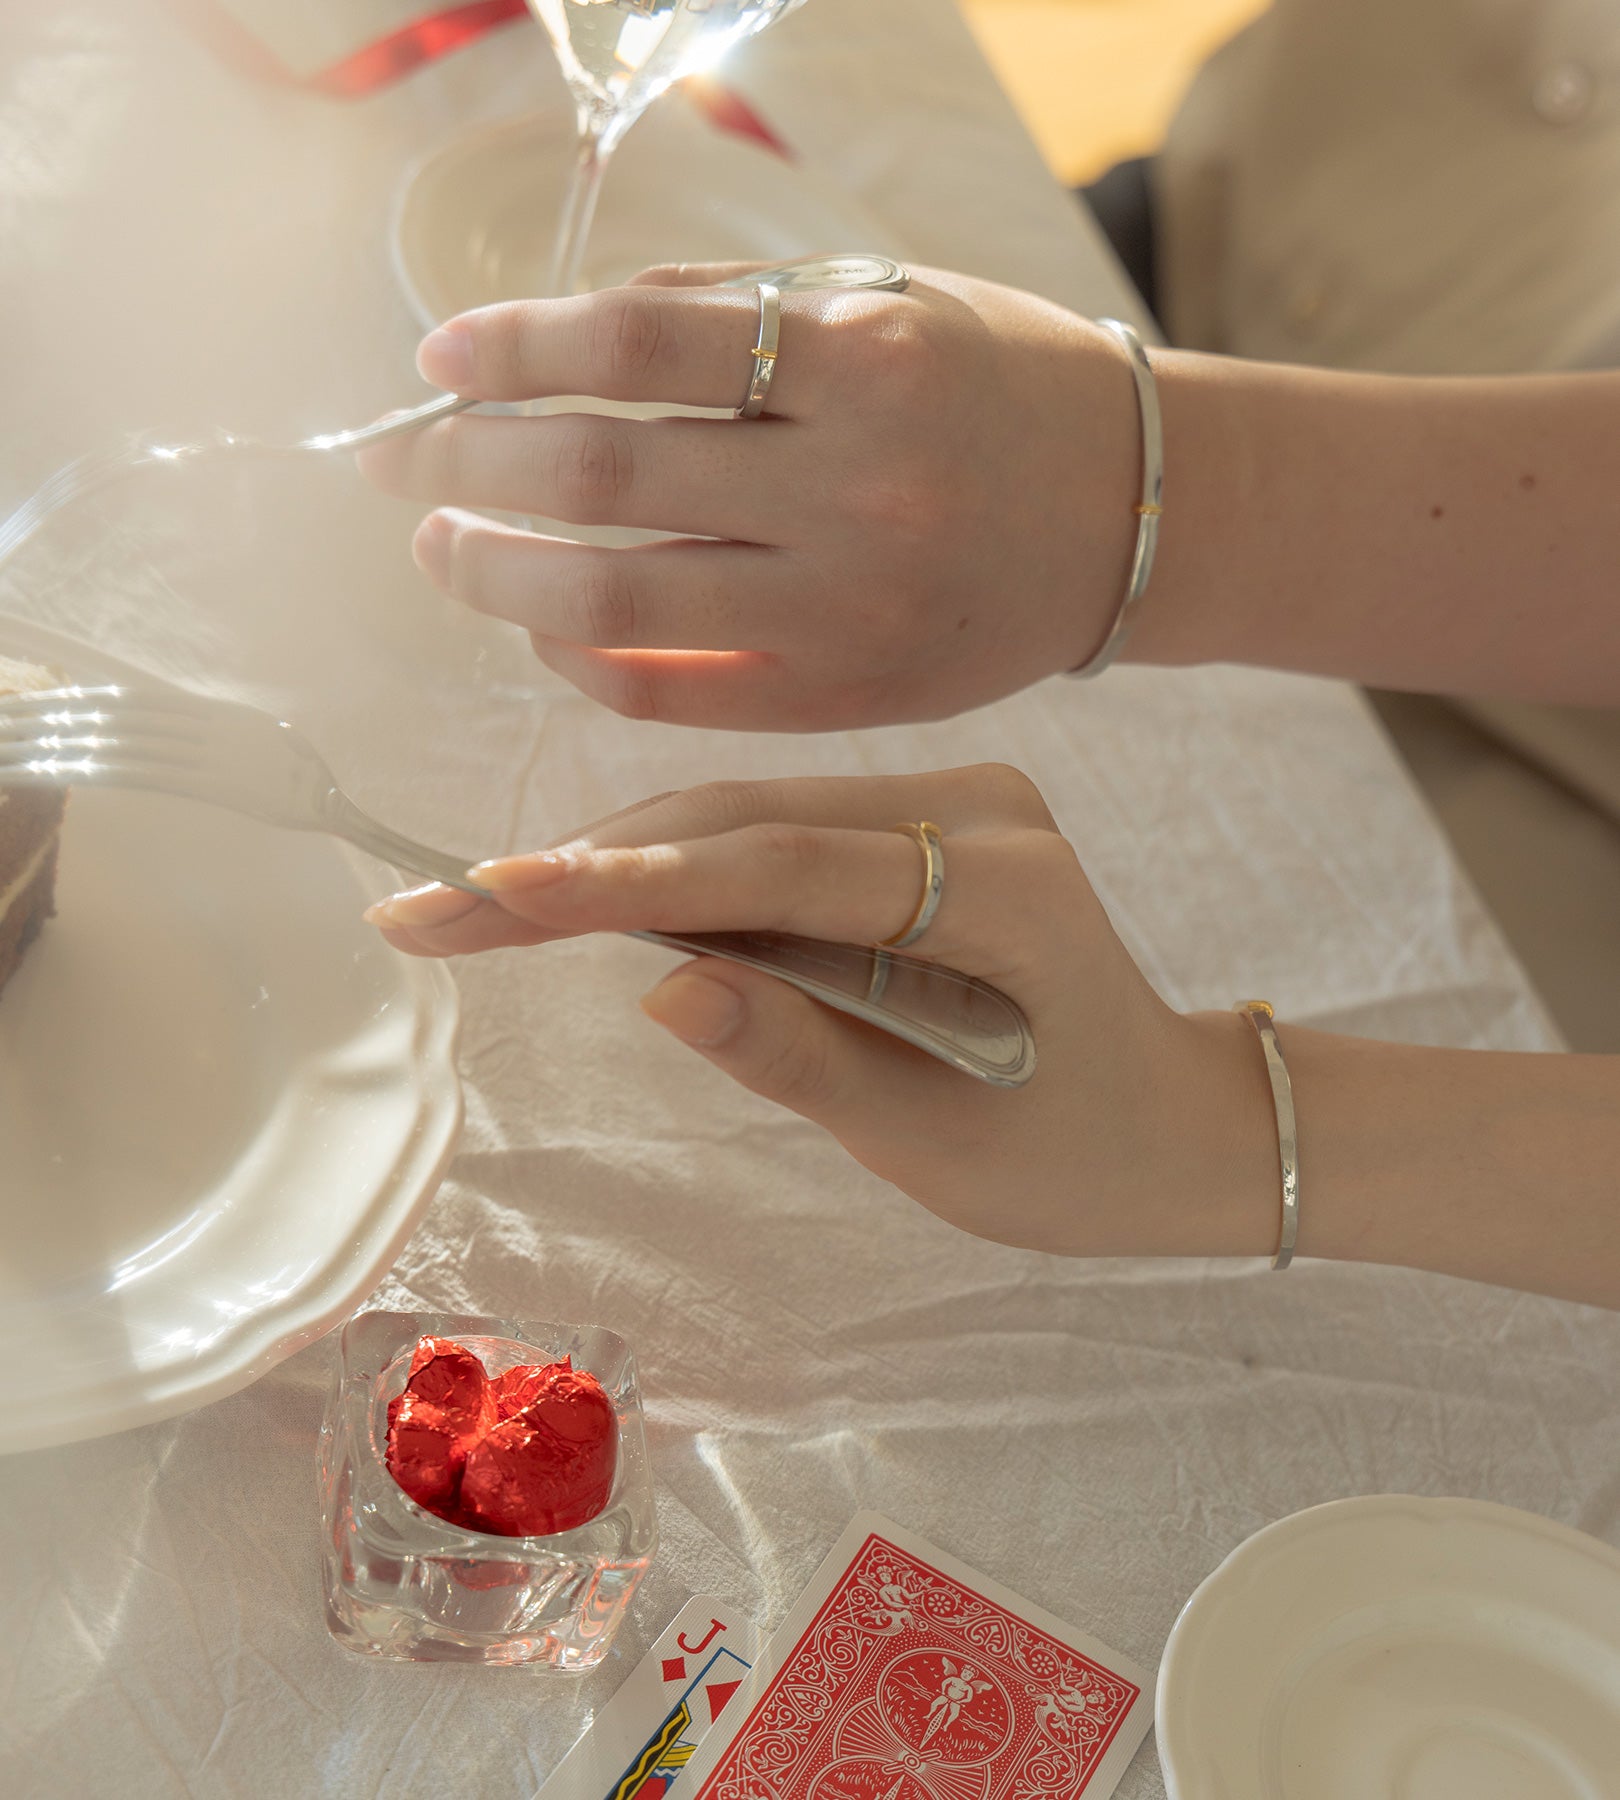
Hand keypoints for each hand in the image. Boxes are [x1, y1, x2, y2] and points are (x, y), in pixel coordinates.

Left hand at [357, 266, 1140, 731]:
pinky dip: (581, 661)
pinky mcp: (841, 697)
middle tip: (402, 459)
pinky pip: (668, 694)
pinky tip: (545, 627)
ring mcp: (846, 610)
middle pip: (600, 478)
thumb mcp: (888, 300)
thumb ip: (734, 308)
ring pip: (613, 603)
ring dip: (495, 574)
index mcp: (867, 359)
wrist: (1130, 516)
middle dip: (465, 464)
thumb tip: (561, 334)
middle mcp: (856, 488)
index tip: (440, 356)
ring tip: (444, 548)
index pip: (636, 342)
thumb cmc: (997, 389)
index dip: (513, 346)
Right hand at [364, 764, 1277, 1258]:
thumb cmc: (1077, 1157)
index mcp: (997, 887)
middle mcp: (976, 808)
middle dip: (591, 867)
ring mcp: (955, 798)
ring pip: (752, 816)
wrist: (1179, 1123)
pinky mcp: (929, 818)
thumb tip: (656, 994)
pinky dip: (691, 872)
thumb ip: (800, 1054)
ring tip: (492, 907)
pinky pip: (785, 834)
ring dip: (625, 863)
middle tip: (443, 905)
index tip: (492, 895)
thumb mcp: (935, 1139)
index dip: (625, 884)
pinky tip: (599, 896)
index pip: (779, 868)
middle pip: (748, 821)